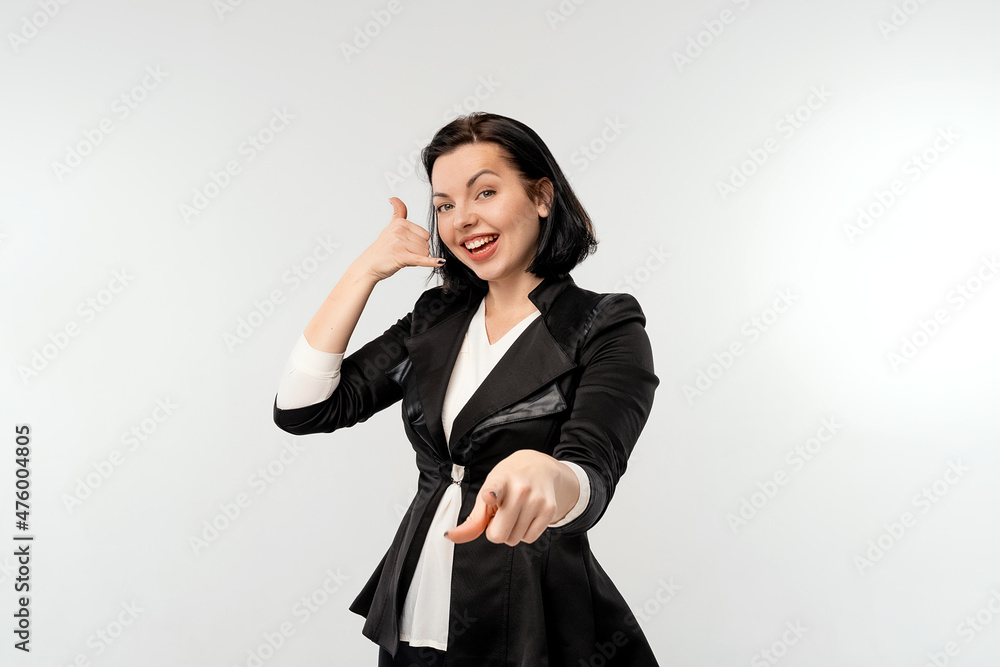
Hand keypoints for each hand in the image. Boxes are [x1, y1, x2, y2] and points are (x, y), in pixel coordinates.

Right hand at [357, 197, 443, 281]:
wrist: (369, 265)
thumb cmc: (383, 248)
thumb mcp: (390, 227)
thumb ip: (397, 212)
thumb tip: (393, 198)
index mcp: (400, 223)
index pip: (425, 235)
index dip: (418, 243)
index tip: (405, 245)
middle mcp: (400, 231)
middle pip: (426, 244)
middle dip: (418, 252)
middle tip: (403, 253)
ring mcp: (400, 243)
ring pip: (425, 253)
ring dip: (417, 259)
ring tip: (403, 257)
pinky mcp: (401, 257)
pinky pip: (421, 259)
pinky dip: (431, 262)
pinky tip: (440, 262)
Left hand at [444, 450, 580, 546]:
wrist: (540, 468)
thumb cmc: (508, 482)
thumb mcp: (487, 493)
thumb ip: (472, 520)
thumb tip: (450, 537)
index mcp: (499, 480)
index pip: (494, 489)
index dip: (491, 494)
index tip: (489, 496)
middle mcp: (520, 489)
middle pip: (498, 534)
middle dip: (496, 531)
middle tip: (501, 515)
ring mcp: (537, 499)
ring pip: (514, 539)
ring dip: (511, 532)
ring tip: (515, 512)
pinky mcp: (549, 509)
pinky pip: (529, 539)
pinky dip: (524, 533)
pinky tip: (526, 516)